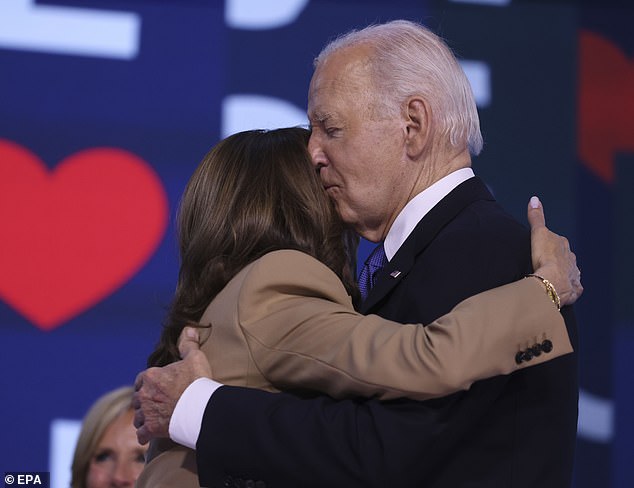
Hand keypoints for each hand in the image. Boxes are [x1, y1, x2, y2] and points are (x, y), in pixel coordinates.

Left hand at [133, 327, 211, 444]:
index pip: (141, 380)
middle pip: (137, 399)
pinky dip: (145, 435)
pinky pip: (141, 434)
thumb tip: (189, 328)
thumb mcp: (195, 358)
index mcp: (150, 376)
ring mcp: (146, 413)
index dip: (147, 383)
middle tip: (157, 404)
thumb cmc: (197, 382)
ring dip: (144, 418)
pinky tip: (150, 435)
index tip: (157, 387)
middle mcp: (144, 394)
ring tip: (154, 419)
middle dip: (144, 401)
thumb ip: (189, 344)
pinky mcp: (150, 429)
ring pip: (137, 417)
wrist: (200, 408)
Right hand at [527, 196, 582, 305]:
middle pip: (564, 256)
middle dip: (557, 258)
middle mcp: (571, 259)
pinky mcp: (573, 289)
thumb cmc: (544, 258)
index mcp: (563, 245)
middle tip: (544, 262)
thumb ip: (537, 216)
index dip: (549, 243)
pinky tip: (561, 290)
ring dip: (562, 273)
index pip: (557, 241)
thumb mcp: (538, 233)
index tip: (541, 247)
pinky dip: (568, 288)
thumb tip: (534, 199)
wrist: (552, 282)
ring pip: (569, 271)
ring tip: (551, 277)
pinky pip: (572, 287)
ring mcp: (573, 274)